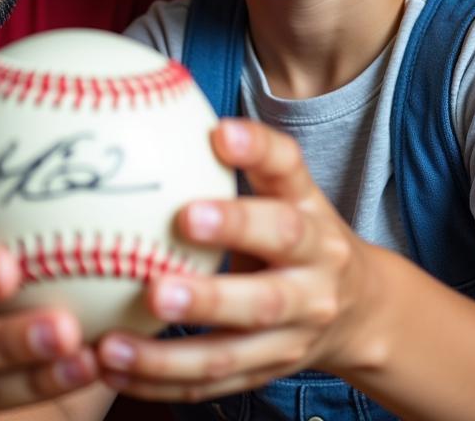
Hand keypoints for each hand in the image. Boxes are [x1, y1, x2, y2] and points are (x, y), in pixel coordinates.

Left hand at [96, 119, 375, 401]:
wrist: (361, 310)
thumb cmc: (297, 230)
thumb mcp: (284, 188)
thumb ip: (239, 152)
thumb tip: (158, 93)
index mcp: (311, 214)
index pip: (289, 173)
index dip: (257, 152)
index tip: (219, 133)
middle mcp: (312, 275)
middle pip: (269, 282)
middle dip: (215, 282)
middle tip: (158, 280)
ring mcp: (295, 332)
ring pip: (236, 347)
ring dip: (172, 352)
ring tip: (113, 344)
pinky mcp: (272, 371)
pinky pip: (215, 381)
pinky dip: (164, 380)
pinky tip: (113, 367)